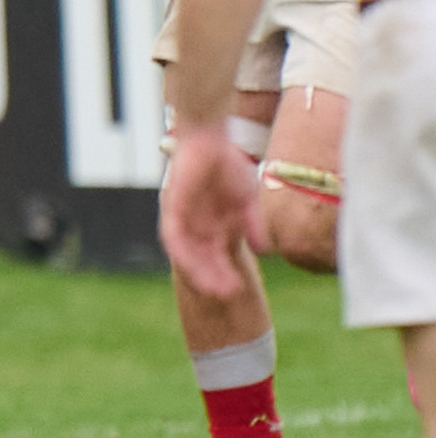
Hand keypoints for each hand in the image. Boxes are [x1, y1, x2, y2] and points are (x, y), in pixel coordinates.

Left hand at [159, 126, 264, 298]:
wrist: (210, 140)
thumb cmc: (226, 167)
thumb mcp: (245, 202)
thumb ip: (253, 225)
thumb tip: (265, 251)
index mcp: (212, 226)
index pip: (217, 257)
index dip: (226, 274)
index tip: (241, 291)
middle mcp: (195, 227)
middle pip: (202, 260)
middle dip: (215, 278)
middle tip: (230, 297)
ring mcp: (183, 219)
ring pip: (188, 255)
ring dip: (201, 272)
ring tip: (217, 290)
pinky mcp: (172, 209)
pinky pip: (175, 238)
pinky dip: (185, 253)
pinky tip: (194, 267)